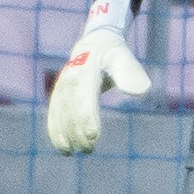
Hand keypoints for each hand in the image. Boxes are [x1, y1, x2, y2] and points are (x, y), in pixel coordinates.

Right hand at [46, 0, 150, 154]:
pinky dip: (55, 130)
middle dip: (77, 129)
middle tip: (88, 149)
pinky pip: (53, 113)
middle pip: (70, 108)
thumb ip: (130, 72)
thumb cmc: (113, 52)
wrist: (94, 41)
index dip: (87, 116)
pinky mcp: (58, 94)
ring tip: (70, 152)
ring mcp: (61, 86)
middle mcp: (70, 78)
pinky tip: (62, 148)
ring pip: (59, 112)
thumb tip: (140, 91)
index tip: (94, 135)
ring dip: (64, 133)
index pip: (85, 96)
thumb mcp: (123, 56)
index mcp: (85, 69)